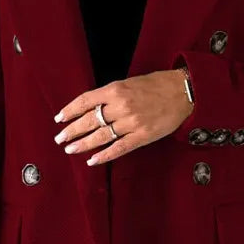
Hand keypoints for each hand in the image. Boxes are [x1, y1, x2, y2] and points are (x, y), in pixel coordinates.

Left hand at [52, 68, 192, 164]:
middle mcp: (121, 106)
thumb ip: (111, 94)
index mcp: (116, 89)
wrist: (184, 92)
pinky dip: (104, 156)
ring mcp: (131, 123)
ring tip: (70, 149)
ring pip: (101, 136)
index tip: (59, 118)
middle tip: (59, 139)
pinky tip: (92, 160)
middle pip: (89, 120)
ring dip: (83, 144)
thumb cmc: (157, 85)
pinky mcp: (142, 136)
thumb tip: (92, 107)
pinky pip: (119, 148)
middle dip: (72, 130)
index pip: (85, 101)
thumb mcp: (130, 82)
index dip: (70, 110)